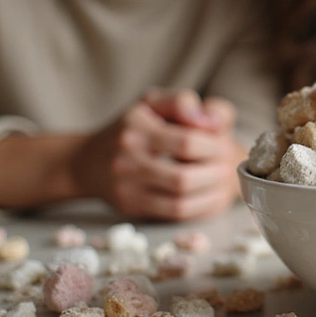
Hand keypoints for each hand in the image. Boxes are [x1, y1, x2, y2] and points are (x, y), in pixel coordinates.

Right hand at [70, 89, 242, 220]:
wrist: (88, 162)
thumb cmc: (132, 128)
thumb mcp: (154, 103)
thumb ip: (184, 102)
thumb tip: (210, 121)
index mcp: (136, 127)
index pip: (186, 142)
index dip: (214, 146)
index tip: (224, 143)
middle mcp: (126, 159)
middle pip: (184, 178)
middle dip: (215, 174)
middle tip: (227, 167)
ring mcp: (126, 187)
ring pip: (180, 201)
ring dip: (211, 194)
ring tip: (222, 181)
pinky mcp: (131, 207)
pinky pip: (173, 214)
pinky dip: (199, 207)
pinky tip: (210, 196)